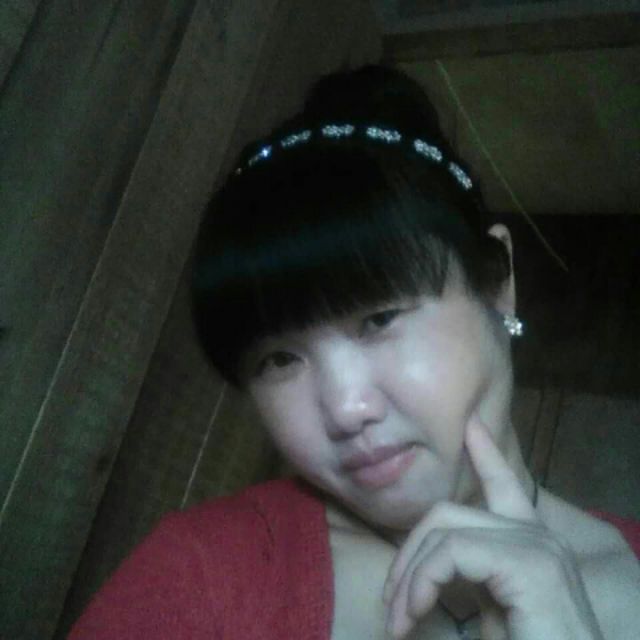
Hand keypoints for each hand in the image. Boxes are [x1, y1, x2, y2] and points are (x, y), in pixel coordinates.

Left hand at [382, 415, 604, 639]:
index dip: (485, 453)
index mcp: (530, 541)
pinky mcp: (530, 564)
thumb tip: (426, 568)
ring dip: (410, 576)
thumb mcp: (492, 609)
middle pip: (448, 513)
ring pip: (445, 530)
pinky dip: (422, 582)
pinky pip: (452, 552)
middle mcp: (538, 535)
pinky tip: (414, 613)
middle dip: (409, 553)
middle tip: (391, 603)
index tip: (470, 424)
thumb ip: (470, 576)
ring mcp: (537, 545)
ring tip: (398, 619)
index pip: (504, 484)